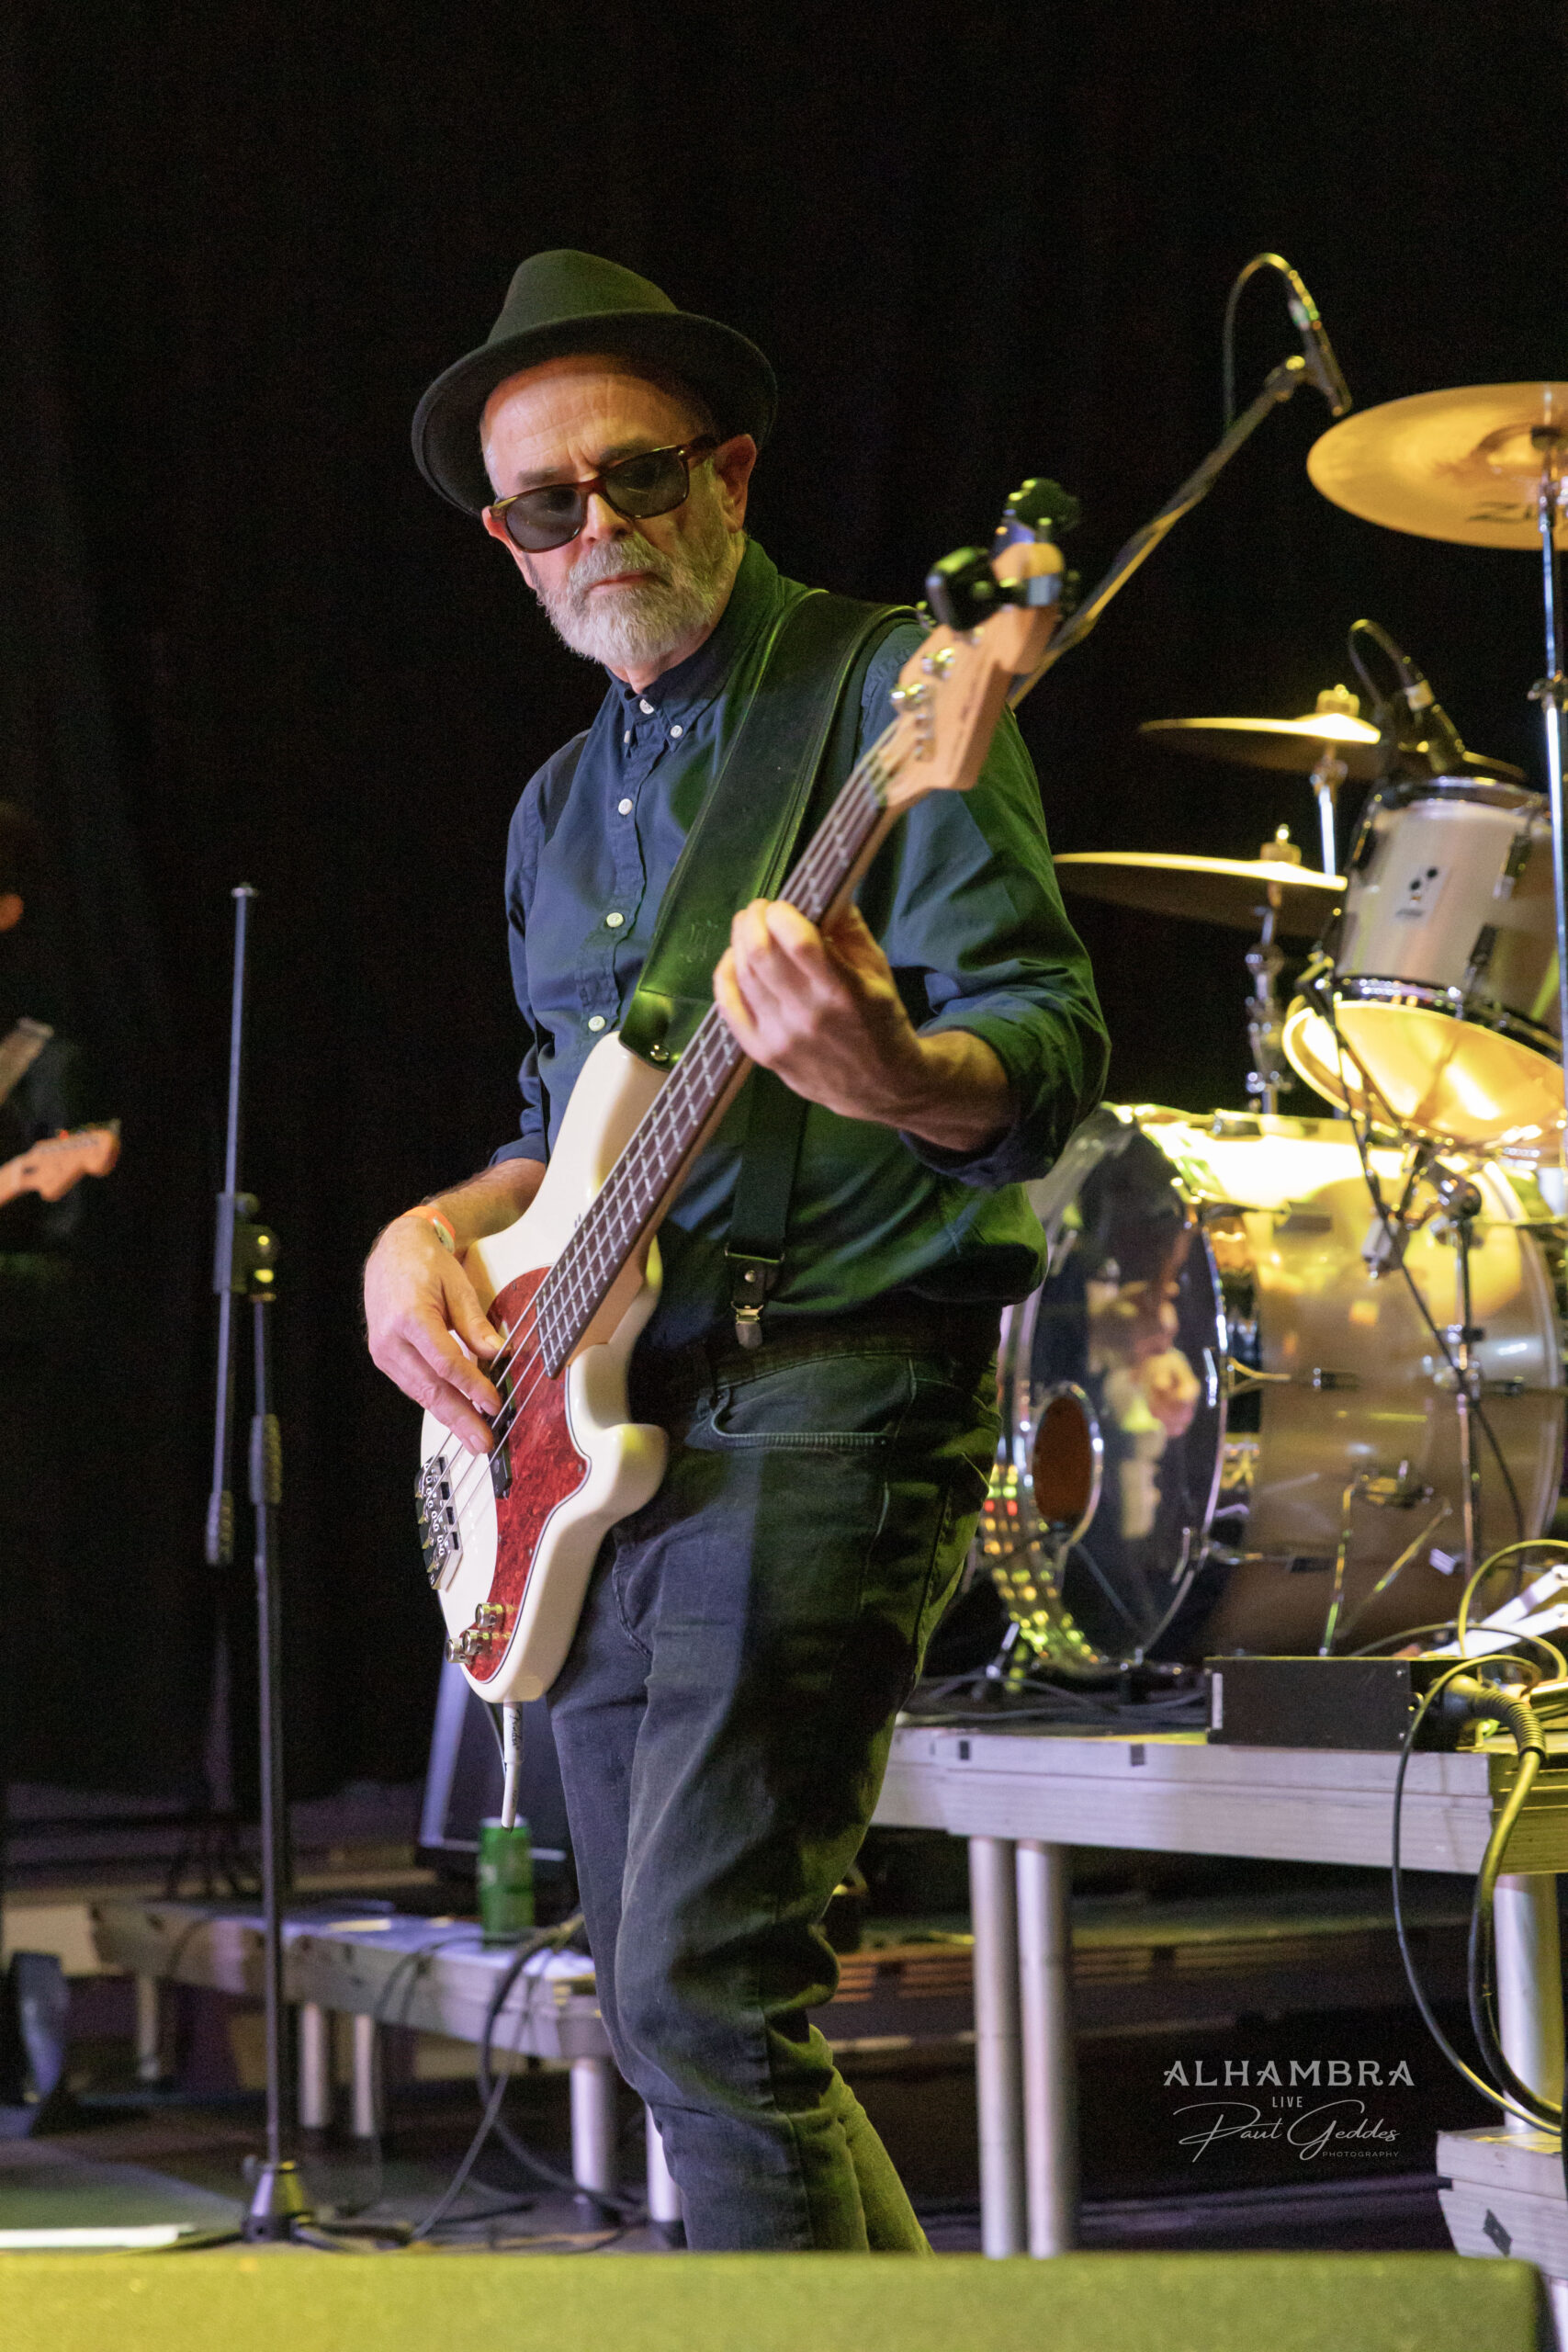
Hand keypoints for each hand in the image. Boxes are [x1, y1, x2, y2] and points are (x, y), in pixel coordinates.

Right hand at [364, 1215, 505, 1454]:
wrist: (393, 1252)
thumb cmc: (425, 1264)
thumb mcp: (458, 1286)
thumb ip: (475, 1324)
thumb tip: (497, 1353)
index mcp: (410, 1316)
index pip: (445, 1363)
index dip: (472, 1387)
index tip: (494, 1404)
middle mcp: (390, 1339)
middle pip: (430, 1387)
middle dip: (460, 1418)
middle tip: (483, 1442)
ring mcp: (383, 1351)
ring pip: (420, 1393)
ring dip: (450, 1417)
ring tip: (474, 1438)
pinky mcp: (384, 1358)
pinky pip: (414, 1386)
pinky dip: (437, 1402)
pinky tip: (457, 1415)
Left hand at [712, 899, 920, 1119]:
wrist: (881, 1087)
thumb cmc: (880, 1019)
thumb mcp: (877, 969)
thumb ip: (848, 926)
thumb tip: (818, 888)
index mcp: (843, 992)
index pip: (797, 942)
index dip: (781, 913)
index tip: (783, 905)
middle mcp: (808, 1016)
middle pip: (760, 954)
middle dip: (753, 920)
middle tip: (759, 909)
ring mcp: (780, 1038)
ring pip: (741, 976)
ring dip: (739, 942)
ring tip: (749, 929)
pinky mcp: (762, 1055)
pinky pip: (728, 1007)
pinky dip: (726, 975)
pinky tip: (735, 961)